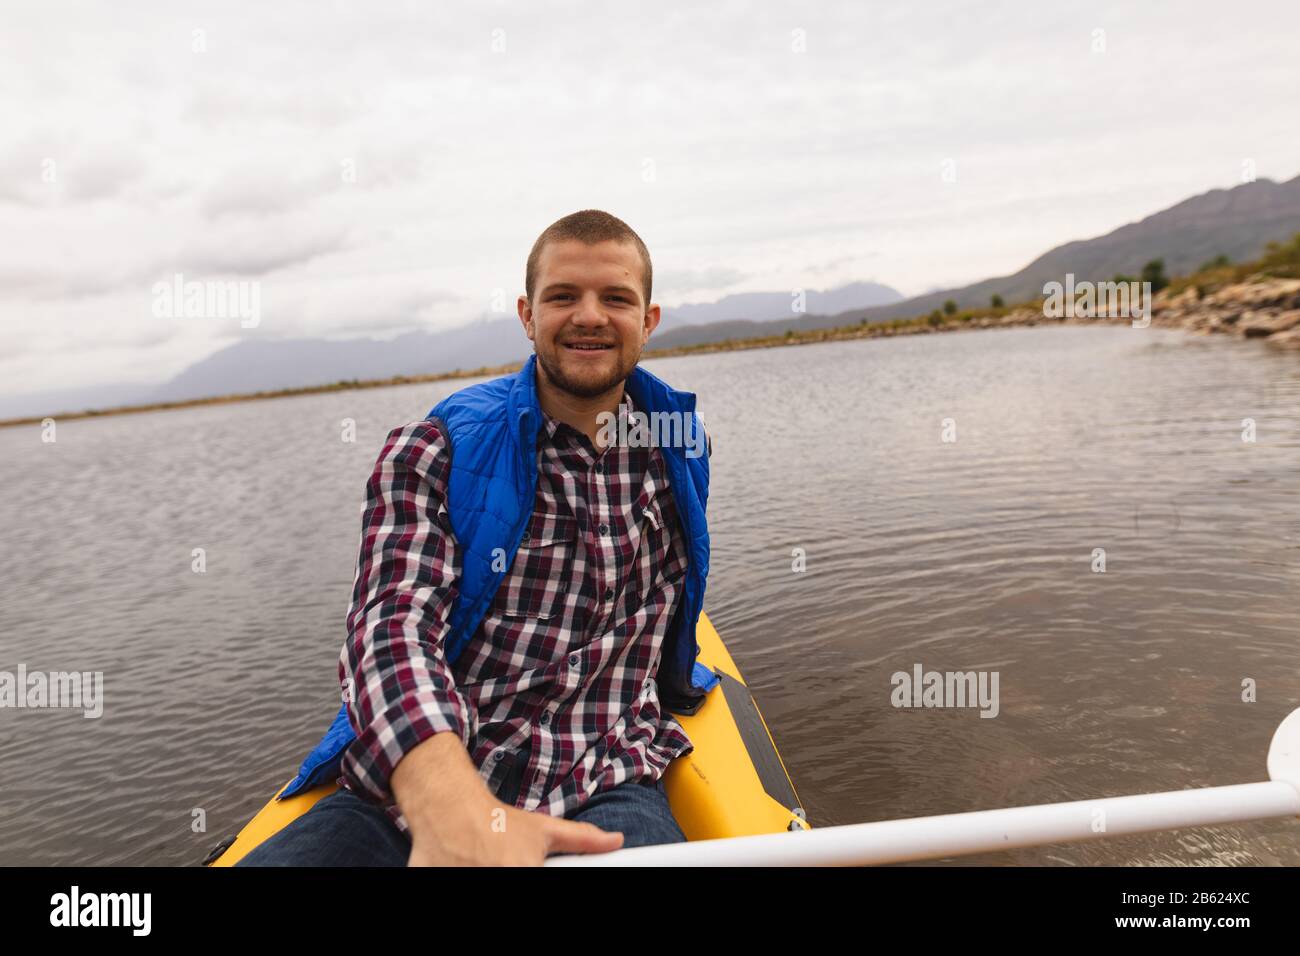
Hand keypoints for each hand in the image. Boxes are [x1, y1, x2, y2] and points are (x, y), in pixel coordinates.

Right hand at [392, 731, 623, 865]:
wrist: (446, 806)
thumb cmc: (497, 820)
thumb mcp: (543, 829)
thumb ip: (581, 839)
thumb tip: (615, 841)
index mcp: (522, 871)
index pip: (532, 877)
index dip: (529, 871)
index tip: (524, 866)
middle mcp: (491, 876)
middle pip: (507, 884)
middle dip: (504, 873)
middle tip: (499, 863)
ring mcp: (460, 881)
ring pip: (474, 885)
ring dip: (479, 876)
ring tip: (481, 864)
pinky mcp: (430, 882)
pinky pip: (442, 887)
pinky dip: (457, 875)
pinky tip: (461, 867)